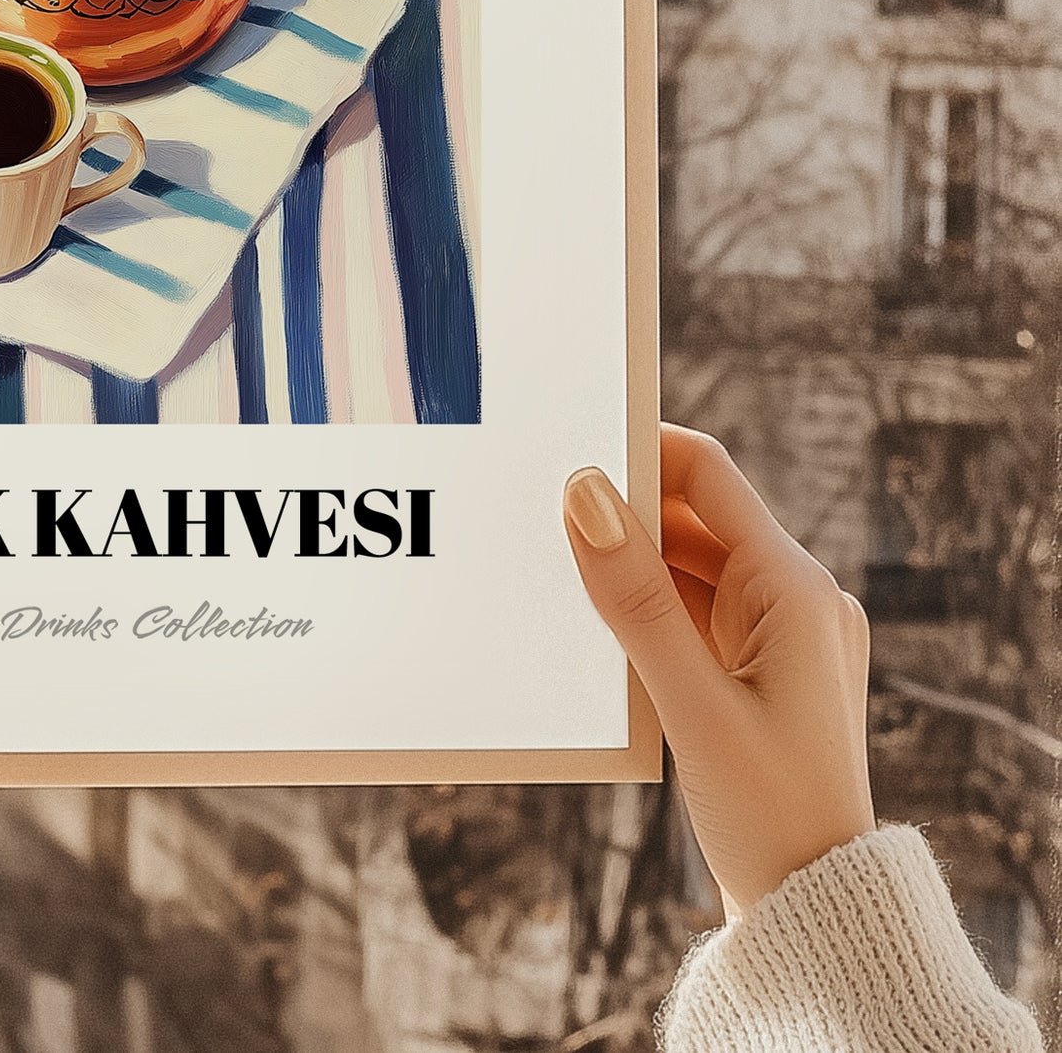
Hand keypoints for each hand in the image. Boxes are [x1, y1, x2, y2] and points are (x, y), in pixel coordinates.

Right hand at [563, 424, 874, 914]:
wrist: (818, 909)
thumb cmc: (767, 813)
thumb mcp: (688, 701)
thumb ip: (633, 595)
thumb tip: (584, 493)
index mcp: (794, 589)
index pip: (706, 475)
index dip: (638, 451)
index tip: (567, 451)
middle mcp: (797, 597)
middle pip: (695, 515)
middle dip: (622, 511)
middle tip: (543, 517)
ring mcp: (783, 633)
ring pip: (691, 563)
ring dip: (631, 563)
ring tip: (561, 574)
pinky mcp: (764, 668)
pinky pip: (697, 608)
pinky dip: (649, 606)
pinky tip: (599, 626)